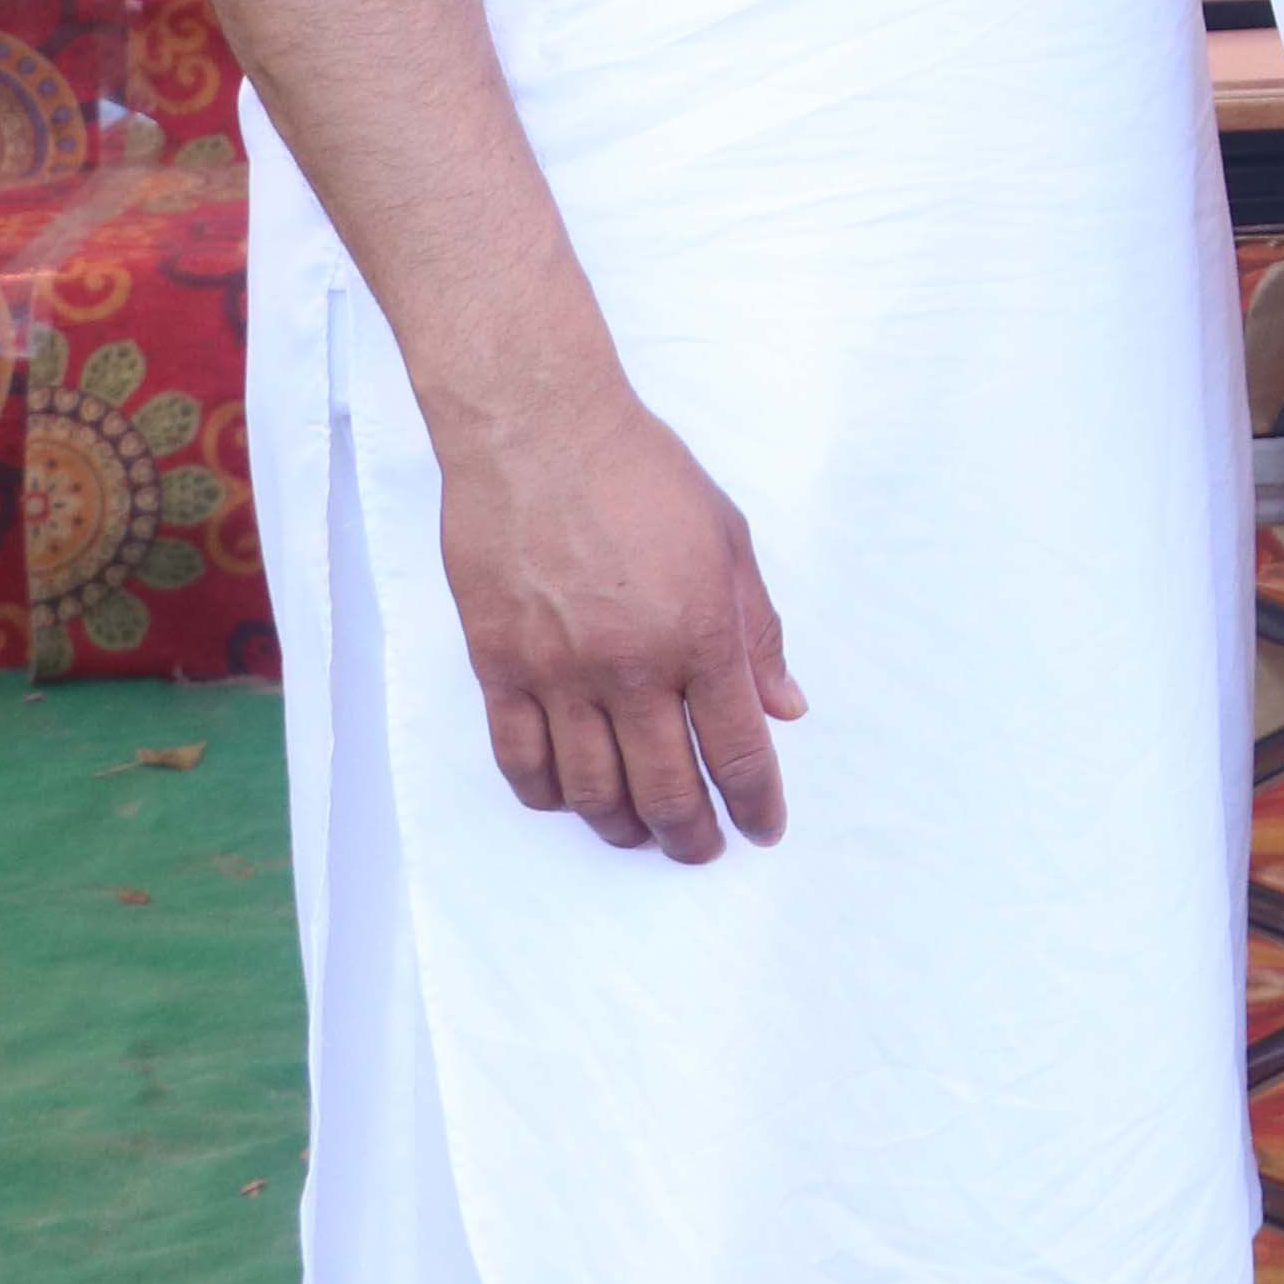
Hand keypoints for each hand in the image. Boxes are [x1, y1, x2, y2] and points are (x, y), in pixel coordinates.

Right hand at [428, 378, 804, 861]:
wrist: (539, 434)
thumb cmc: (643, 476)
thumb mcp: (730, 541)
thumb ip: (759, 632)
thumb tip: (785, 707)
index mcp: (702, 635)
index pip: (739, 751)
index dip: (756, 804)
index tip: (763, 829)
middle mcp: (632, 667)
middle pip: (666, 789)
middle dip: (691, 835)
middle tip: (702, 849)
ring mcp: (559, 674)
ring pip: (591, 790)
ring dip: (622, 826)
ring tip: (641, 832)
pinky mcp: (498, 667)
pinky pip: (521, 760)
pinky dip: (549, 796)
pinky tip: (570, 799)